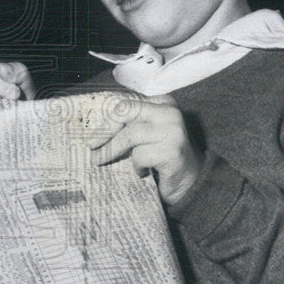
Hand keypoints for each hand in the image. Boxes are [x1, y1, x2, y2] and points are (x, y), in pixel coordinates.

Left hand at [87, 93, 202, 204]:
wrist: (191, 180)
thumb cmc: (162, 155)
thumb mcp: (147, 132)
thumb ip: (130, 123)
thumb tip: (96, 126)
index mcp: (163, 102)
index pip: (126, 103)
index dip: (106, 118)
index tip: (92, 132)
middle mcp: (170, 112)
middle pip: (125, 113)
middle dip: (104, 131)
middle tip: (91, 146)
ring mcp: (173, 131)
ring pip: (130, 135)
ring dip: (112, 151)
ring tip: (103, 160)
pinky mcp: (172, 151)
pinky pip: (140, 156)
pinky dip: (136, 166)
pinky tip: (142, 172)